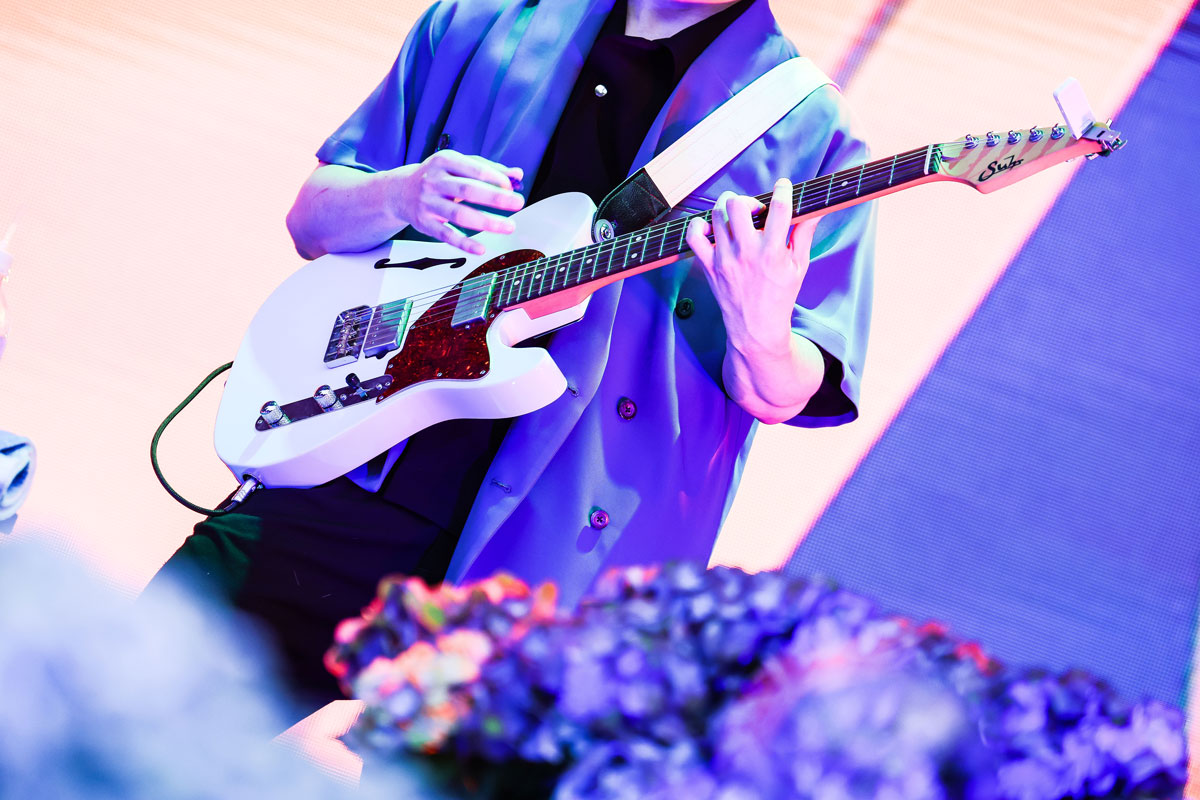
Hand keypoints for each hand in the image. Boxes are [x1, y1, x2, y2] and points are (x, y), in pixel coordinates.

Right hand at [389, 150, 525, 254]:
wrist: (399, 191)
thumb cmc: (436, 176)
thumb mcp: (458, 165)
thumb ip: (488, 168)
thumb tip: (517, 174)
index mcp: (444, 161)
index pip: (474, 169)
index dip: (496, 179)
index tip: (511, 188)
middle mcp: (434, 181)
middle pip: (468, 190)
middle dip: (496, 198)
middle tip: (518, 203)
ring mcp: (428, 203)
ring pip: (460, 215)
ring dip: (487, 222)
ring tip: (509, 226)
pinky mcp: (424, 223)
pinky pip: (447, 235)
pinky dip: (464, 243)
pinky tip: (481, 248)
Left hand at [685, 179, 818, 355]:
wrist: (756, 328)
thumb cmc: (780, 296)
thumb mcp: (799, 266)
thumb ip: (804, 234)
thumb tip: (814, 210)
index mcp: (773, 252)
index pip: (778, 209)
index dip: (783, 190)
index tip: (783, 186)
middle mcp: (747, 253)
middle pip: (738, 205)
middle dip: (747, 200)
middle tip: (754, 210)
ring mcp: (725, 258)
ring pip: (717, 215)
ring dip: (727, 208)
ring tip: (736, 218)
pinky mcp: (709, 266)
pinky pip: (694, 236)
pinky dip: (699, 225)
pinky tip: (713, 228)